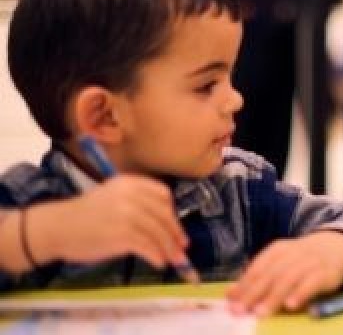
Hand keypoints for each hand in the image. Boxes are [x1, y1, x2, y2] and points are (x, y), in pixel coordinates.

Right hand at [32, 175, 188, 269]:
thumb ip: (136, 203)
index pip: (162, 194)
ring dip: (169, 249)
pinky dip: (156, 256)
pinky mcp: (122, 234)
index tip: (175, 226)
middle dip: (175, 233)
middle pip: (164, 214)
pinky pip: (147, 246)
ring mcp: (127, 214)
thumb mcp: (112, 196)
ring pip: (158, 232)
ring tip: (173, 260)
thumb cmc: (83, 215)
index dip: (172, 212)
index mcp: (129, 183)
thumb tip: (164, 224)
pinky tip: (158, 263)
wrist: (56, 227)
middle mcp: (131, 195)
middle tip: (182, 247)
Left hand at [226, 230, 342, 315]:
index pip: (258, 267)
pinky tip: (291, 305)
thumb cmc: (301, 260)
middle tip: (241, 311)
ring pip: (289, 278)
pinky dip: (301, 293)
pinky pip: (312, 283)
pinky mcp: (326, 273)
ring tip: (261, 313)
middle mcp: (294, 253)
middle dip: (254, 293)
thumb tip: (229, 295)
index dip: (244, 285)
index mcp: (278, 249)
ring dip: (274, 296)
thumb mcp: (279, 263)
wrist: (336, 246)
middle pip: (271, 273)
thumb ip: (256, 278)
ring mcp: (311, 262)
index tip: (231, 303)